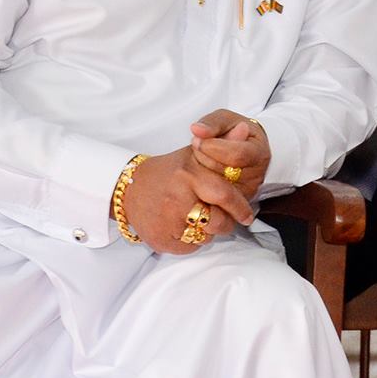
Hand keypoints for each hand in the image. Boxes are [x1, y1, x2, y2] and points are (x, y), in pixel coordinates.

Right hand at [122, 139, 257, 254]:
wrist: (129, 188)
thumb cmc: (170, 171)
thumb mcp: (195, 153)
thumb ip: (223, 143)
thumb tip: (245, 129)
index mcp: (188, 175)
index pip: (224, 195)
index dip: (240, 207)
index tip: (247, 215)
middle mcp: (177, 198)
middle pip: (217, 221)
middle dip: (227, 223)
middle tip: (230, 221)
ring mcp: (166, 221)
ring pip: (205, 236)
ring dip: (208, 231)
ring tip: (199, 218)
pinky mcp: (159, 239)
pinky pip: (189, 248)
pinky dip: (191, 241)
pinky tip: (183, 227)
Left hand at [190, 109, 271, 200]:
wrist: (247, 148)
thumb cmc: (236, 132)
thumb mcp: (227, 120)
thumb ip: (213, 122)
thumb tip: (197, 130)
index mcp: (259, 154)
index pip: (236, 155)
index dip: (213, 146)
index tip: (198, 138)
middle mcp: (256, 176)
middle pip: (223, 172)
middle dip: (204, 157)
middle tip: (197, 146)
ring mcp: (245, 192)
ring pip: (215, 187)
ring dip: (200, 170)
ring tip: (200, 156)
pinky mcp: (233, 204)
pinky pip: (212, 197)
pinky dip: (200, 183)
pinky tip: (199, 170)